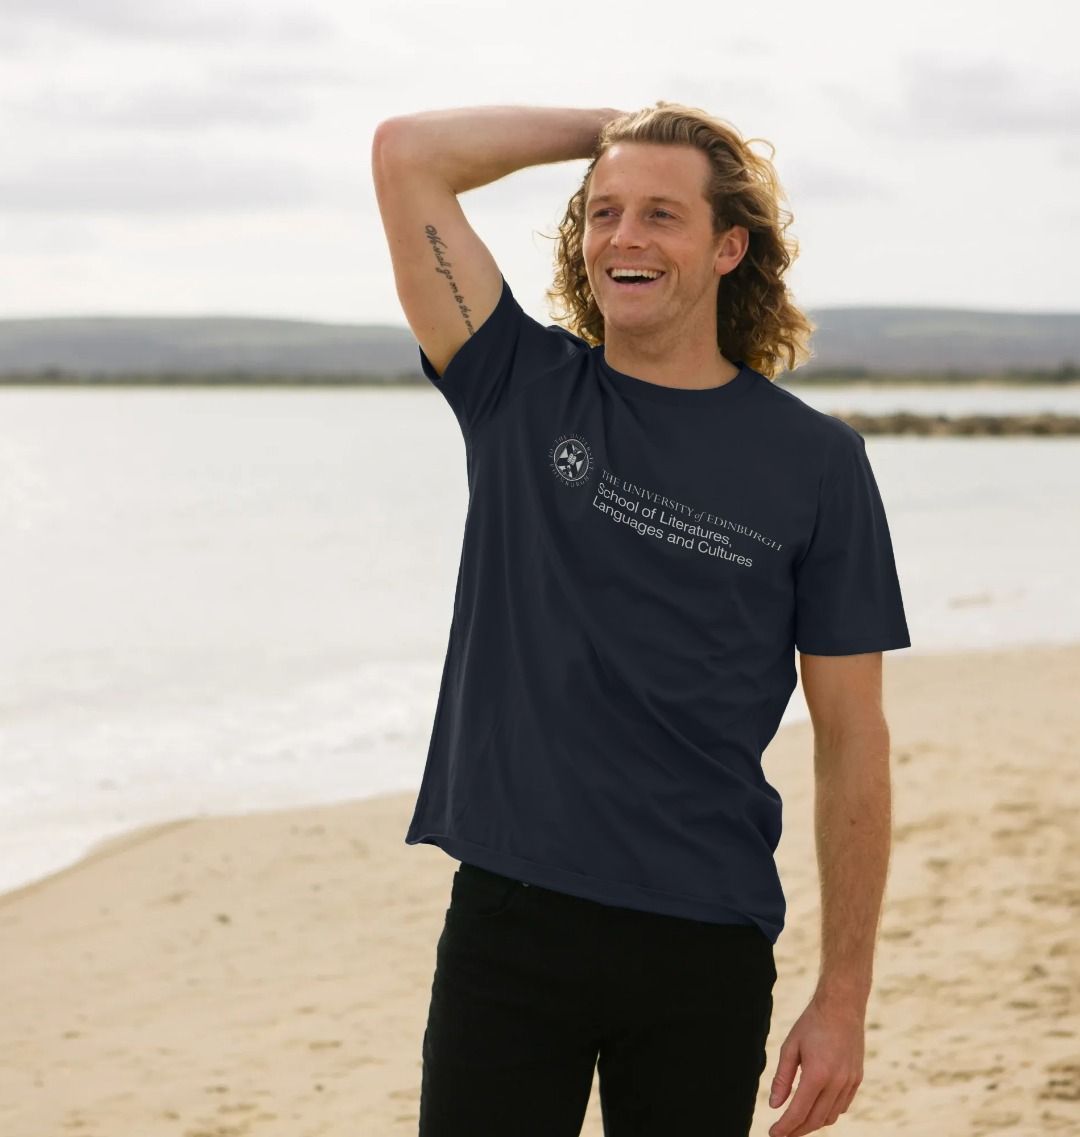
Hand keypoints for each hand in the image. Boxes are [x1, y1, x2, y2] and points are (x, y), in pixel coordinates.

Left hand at [767, 995, 864, 1135]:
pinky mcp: (857, 1079)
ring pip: (831, 1116)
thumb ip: (782, 1078)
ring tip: (797, 1123)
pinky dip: (828, 1113)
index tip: (773, 1134)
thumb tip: (775, 1105)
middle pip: (816, 1119)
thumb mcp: (790, 1047)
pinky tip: (816, 1109)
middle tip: (783, 1133)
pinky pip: (842, 1106)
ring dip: (813, 1123)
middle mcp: (837, 1082)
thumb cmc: (812, 1023)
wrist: (842, 1006)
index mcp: (817, 1073)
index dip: (785, 1127)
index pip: (799, 1111)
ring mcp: (850, 1082)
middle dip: (798, 1130)